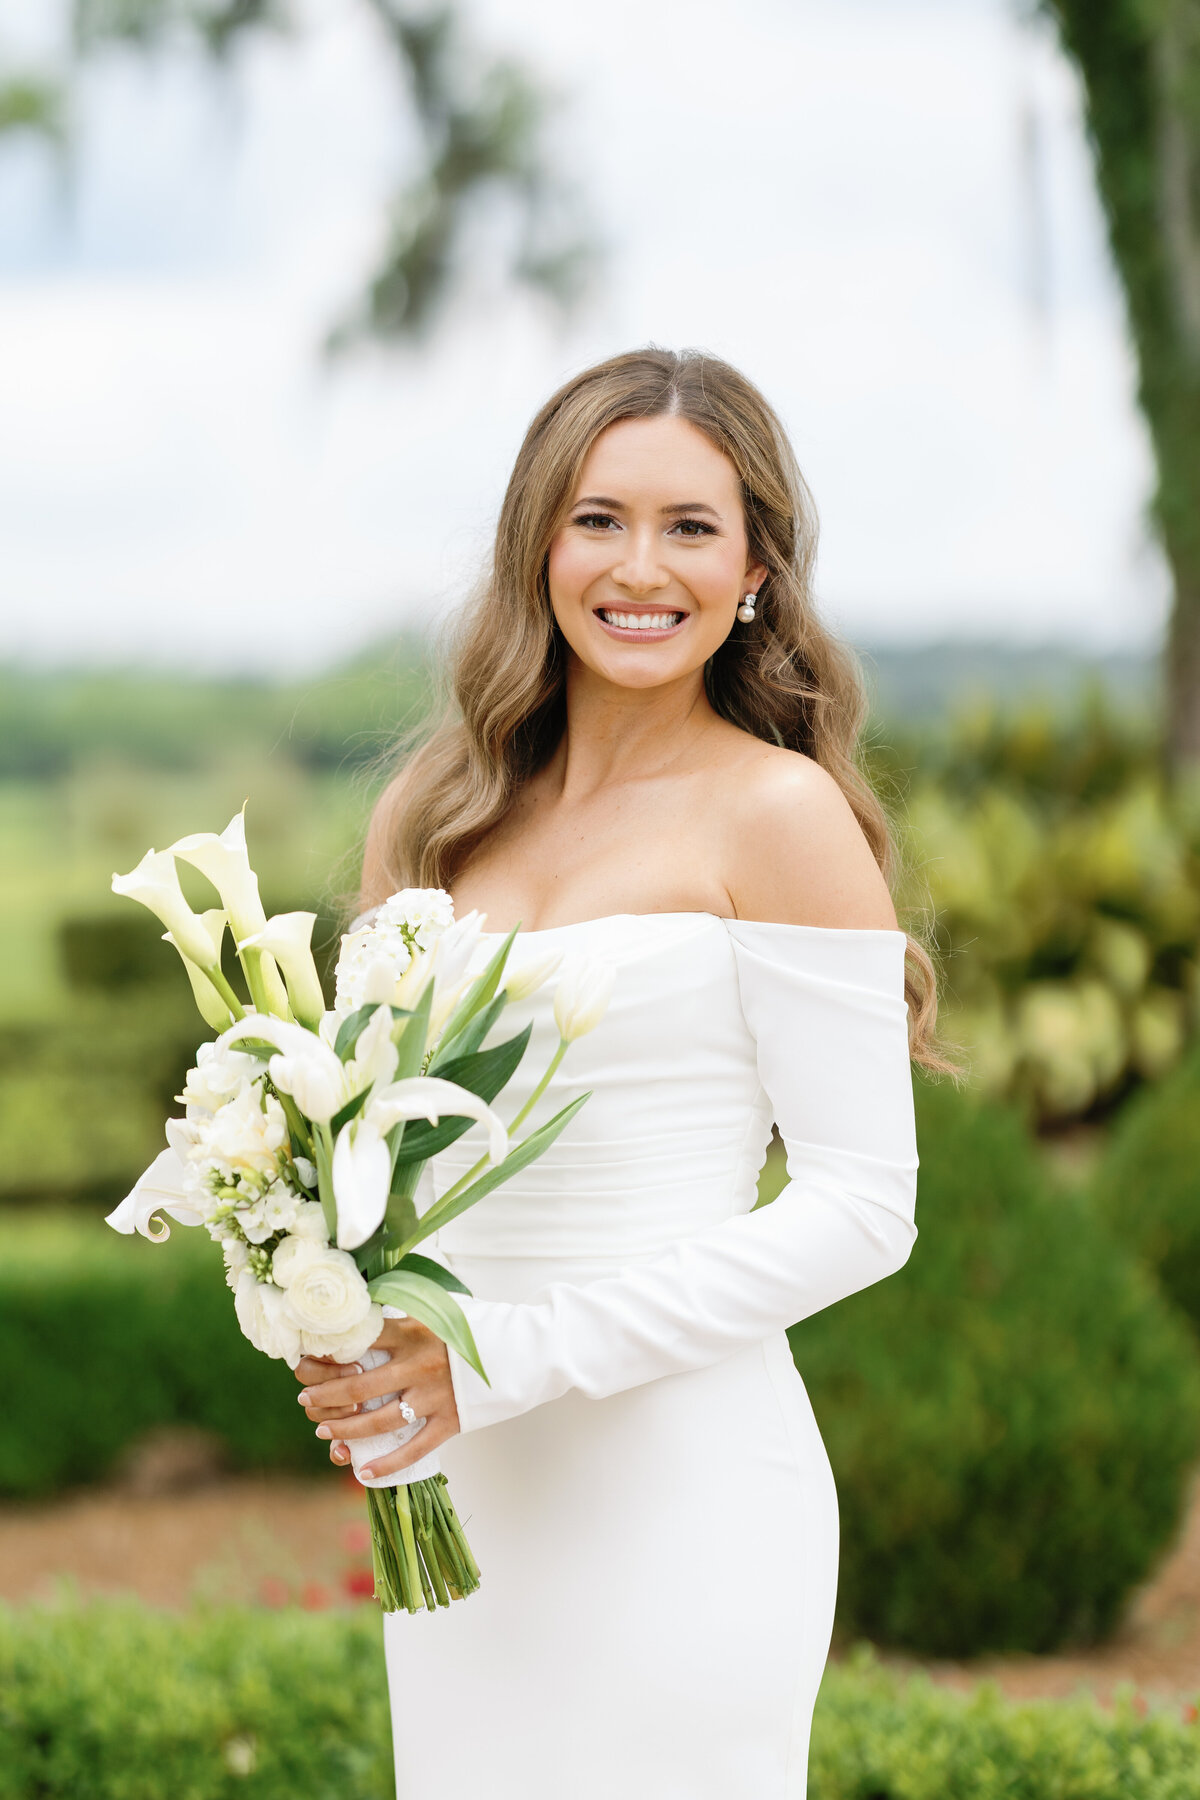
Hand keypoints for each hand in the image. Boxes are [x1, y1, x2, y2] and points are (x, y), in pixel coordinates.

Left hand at [293, 1317, 461, 1479]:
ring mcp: (434, 1396)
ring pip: (377, 1420)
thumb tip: (365, 1312)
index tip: (308, 1359)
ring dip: (344, 1427)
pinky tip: (363, 1473)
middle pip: (357, 1384)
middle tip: (304, 1399)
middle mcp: (419, 1364)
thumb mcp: (439, 1310)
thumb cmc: (474, 1329)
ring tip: (323, 1429)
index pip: (357, 1341)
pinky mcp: (450, 1421)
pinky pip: (412, 1450)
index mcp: (413, 1331)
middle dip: (323, 1395)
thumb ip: (404, 1315)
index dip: (327, 1352)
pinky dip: (386, 1465)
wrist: (520, 1351)